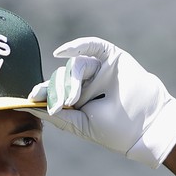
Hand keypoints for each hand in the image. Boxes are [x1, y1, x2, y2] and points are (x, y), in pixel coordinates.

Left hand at [26, 37, 175, 167]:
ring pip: (74, 66)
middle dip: (57, 91)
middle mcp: (86, 83)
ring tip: (73, 100)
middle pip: (61, 78)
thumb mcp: (81, 125)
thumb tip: (31, 106)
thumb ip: (59, 115)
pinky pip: (92, 45)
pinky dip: (77, 45)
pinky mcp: (111, 58)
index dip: (41, 93)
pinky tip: (61, 52)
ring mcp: (98, 70)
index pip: (54, 92)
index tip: (29, 98)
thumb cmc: (115, 131)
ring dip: (70, 81)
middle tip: (61, 106)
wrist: (146, 126)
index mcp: (77, 101)